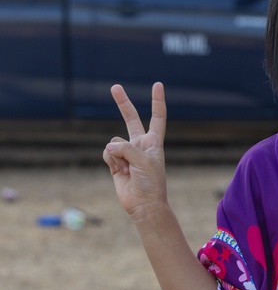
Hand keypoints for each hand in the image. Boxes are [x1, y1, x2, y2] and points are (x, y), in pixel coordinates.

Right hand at [103, 82, 168, 220]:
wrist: (144, 204)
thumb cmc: (151, 182)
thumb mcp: (144, 161)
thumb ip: (126, 149)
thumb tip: (108, 146)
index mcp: (154, 141)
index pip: (157, 117)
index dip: (157, 101)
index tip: (157, 85)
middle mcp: (140, 144)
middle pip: (130, 119)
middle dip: (122, 103)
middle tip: (115, 87)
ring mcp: (126, 153)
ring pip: (115, 142)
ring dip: (119, 156)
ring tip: (129, 170)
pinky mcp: (115, 162)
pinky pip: (107, 153)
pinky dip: (112, 161)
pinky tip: (120, 172)